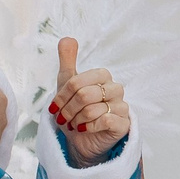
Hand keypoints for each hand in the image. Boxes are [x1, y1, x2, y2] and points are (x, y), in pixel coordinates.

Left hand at [51, 37, 130, 162]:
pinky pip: (104, 120)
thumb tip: (67, 38)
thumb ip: (68, 61)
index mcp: (102, 76)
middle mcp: (115, 88)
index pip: (75, 82)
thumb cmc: (75, 111)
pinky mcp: (124, 124)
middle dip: (67, 111)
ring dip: (76, 120)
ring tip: (75, 125)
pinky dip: (88, 128)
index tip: (56, 107)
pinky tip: (85, 130)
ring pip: (92, 109)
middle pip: (83, 95)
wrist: (80, 140)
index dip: (61, 97)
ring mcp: (122, 106)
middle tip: (64, 119)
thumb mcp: (67, 85)